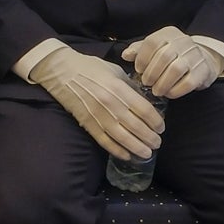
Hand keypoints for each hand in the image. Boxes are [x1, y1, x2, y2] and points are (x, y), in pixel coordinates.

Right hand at [21, 42, 164, 161]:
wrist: (61, 70)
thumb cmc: (90, 67)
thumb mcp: (115, 70)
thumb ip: (130, 86)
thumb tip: (144, 100)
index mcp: (119, 89)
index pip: (144, 110)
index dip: (156, 121)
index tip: (161, 127)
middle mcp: (111, 104)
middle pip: (136, 126)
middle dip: (150, 138)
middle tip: (157, 143)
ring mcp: (98, 115)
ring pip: (122, 137)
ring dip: (137, 147)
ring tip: (147, 153)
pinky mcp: (87, 123)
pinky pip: (104, 141)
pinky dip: (117, 150)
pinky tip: (127, 155)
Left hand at [125, 27, 223, 99]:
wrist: (203, 58)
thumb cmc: (173, 54)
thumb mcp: (156, 47)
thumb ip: (139, 50)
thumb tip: (125, 55)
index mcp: (169, 33)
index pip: (152, 42)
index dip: (142, 57)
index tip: (138, 70)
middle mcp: (184, 42)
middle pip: (164, 56)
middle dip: (152, 72)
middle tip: (146, 83)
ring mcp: (195, 56)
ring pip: (176, 69)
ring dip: (162, 83)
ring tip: (156, 90)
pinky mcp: (203, 71)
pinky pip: (188, 82)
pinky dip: (176, 90)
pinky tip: (169, 93)